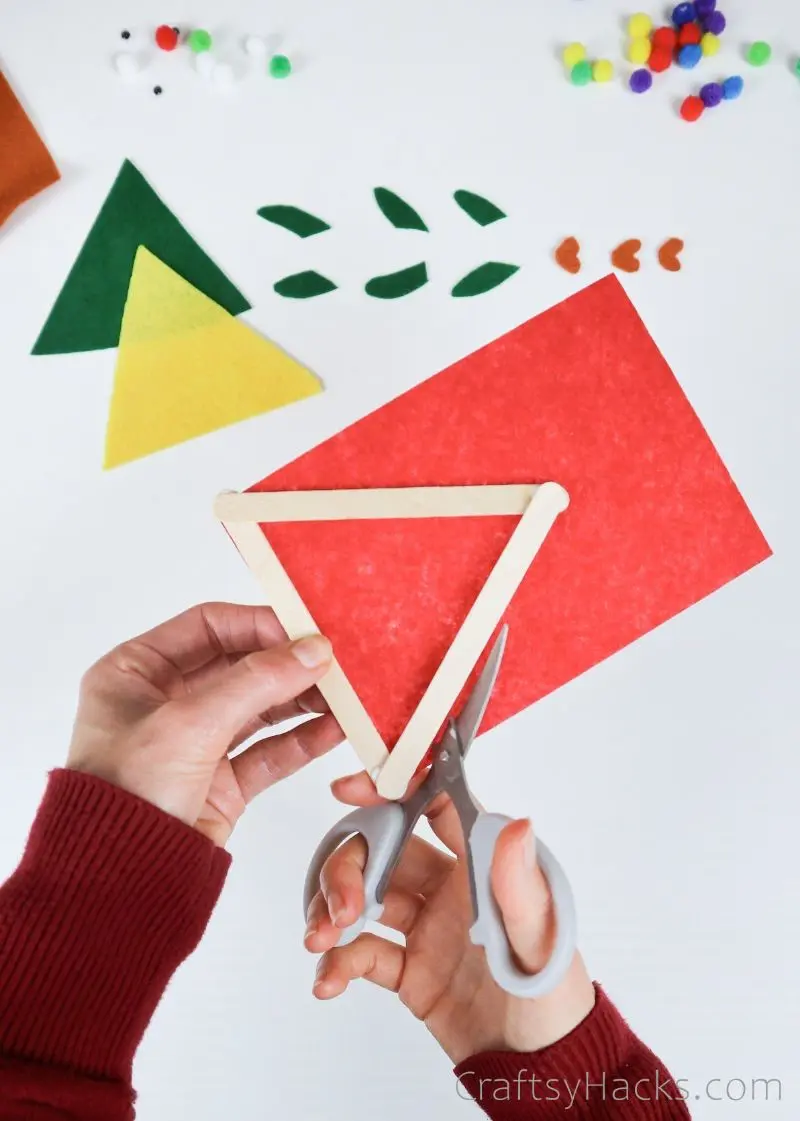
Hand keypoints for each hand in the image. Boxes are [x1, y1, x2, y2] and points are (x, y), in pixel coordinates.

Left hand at [67, 603, 343, 845]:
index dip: (258, 623)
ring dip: (302, 700)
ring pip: (260, 708)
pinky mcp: (220, 782)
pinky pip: (268, 751)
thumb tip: (310, 651)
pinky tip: (333, 729)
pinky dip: (302, 740)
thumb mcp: (190, 724)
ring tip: (342, 694)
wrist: (116, 883)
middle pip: (240, 665)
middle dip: (288, 663)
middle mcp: (164, 702)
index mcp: (135, 671)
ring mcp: (195, 742)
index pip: (208, 627)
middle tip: (332, 660)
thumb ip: (255, 682)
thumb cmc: (121, 798)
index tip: (304, 627)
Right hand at [304, 772, 594, 1063]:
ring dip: (333, 911)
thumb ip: (521, 888)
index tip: (351, 790)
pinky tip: (329, 981)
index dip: (392, 789)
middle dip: (349, 868)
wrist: (541, 1071)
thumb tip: (516, 825)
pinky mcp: (411, 970)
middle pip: (384, 851)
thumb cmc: (555, 999)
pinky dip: (339, 962)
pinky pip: (364, 953)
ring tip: (321, 941)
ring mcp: (427, 928)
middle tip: (339, 906)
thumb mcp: (542, 942)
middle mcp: (450, 889)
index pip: (434, 806)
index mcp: (482, 867)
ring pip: (365, 897)